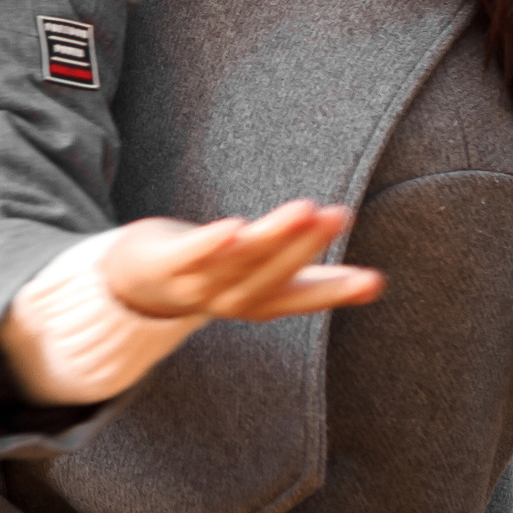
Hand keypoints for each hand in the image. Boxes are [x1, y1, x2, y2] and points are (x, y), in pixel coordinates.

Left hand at [99, 200, 382, 320]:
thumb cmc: (216, 273)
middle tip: (338, 215)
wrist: (136, 282)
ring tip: (304, 209)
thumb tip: (376, 284)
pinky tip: (233, 227)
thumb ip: (316, 281)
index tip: (373, 280)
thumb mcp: (266, 280)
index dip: (337, 291)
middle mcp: (231, 299)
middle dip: (306, 245)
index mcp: (261, 302)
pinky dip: (211, 244)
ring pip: (239, 260)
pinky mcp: (166, 263)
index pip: (302, 298)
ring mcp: (196, 284)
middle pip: (272, 272)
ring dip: (272, 237)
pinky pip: (190, 256)